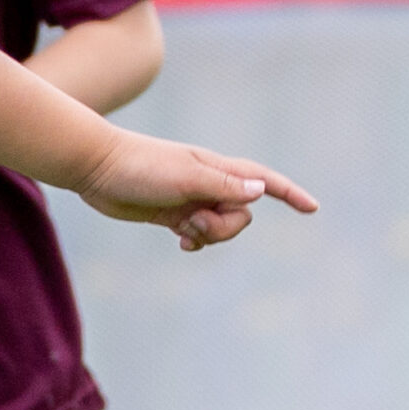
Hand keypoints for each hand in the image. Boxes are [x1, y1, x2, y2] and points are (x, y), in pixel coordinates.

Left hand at [76, 132, 317, 248]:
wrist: (96, 166)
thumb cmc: (140, 167)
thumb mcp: (185, 177)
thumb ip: (222, 185)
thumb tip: (261, 191)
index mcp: (218, 169)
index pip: (263, 181)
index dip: (289, 194)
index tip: (312, 209)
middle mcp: (209, 183)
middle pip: (241, 215)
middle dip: (226, 228)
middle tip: (195, 222)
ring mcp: (190, 199)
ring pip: (220, 227)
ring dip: (208, 236)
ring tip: (182, 229)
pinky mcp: (170, 213)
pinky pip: (198, 234)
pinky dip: (197, 241)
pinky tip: (181, 243)